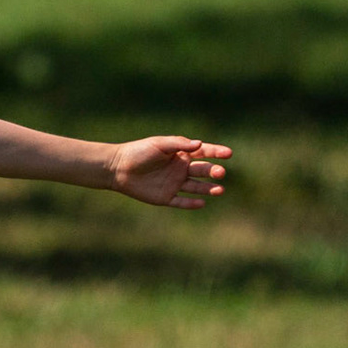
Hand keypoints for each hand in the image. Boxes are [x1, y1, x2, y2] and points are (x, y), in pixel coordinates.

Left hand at [107, 136, 231, 209]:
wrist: (118, 168)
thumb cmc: (139, 152)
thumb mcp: (159, 144)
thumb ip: (179, 144)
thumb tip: (200, 144)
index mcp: (181, 154)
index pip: (204, 153)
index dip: (217, 152)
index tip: (229, 153)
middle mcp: (180, 169)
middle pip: (202, 171)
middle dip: (213, 171)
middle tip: (220, 173)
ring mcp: (174, 184)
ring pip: (196, 187)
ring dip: (208, 189)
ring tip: (220, 190)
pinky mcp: (166, 197)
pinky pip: (182, 202)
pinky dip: (191, 203)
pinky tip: (202, 202)